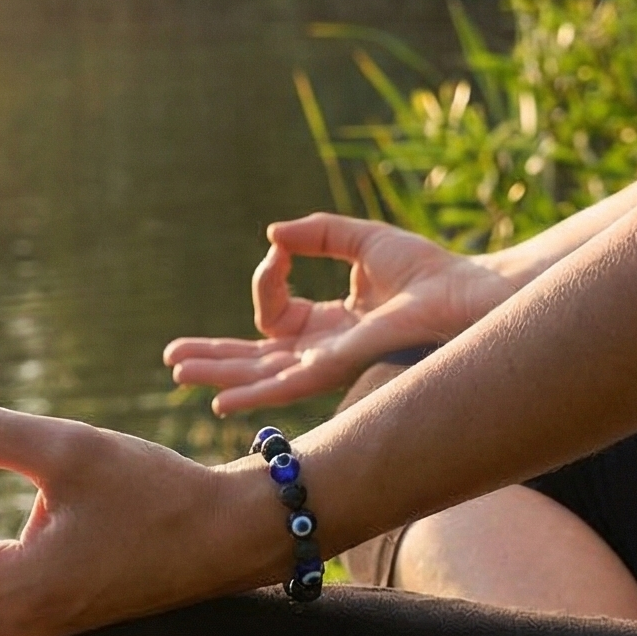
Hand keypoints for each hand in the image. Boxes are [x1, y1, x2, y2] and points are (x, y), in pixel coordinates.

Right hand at [164, 212, 514, 413]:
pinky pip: (285, 384)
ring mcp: (327, 363)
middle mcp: (323, 351)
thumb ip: (319, 234)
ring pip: (260, 374)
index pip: (275, 313)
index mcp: (328, 325)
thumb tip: (274, 235)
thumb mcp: (362, 240)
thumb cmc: (428, 271)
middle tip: (172, 360)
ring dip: (217, 373)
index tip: (279, 250)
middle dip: (213, 357)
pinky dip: (251, 393)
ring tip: (177, 372)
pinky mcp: (337, 367)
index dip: (267, 279)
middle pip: (255, 358)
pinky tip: (220, 401)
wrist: (464, 291)